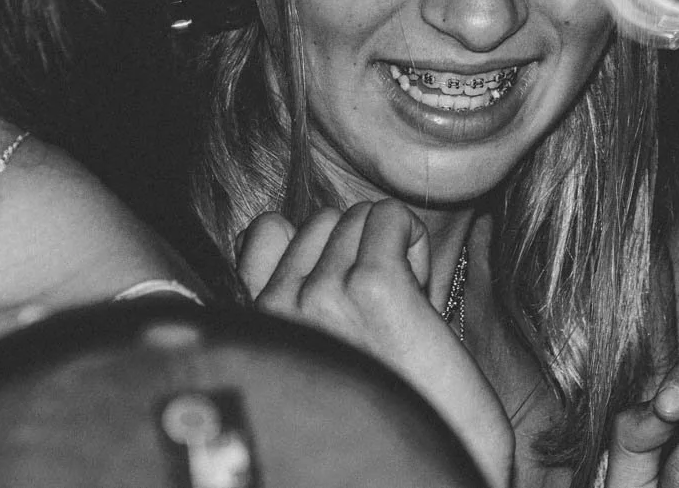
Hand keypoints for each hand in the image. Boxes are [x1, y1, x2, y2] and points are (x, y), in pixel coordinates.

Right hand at [238, 201, 512, 487]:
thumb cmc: (379, 410)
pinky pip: (392, 218)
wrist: (418, 467)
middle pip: (324, 219)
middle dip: (361, 249)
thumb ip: (287, 294)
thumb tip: (278, 223)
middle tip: (382, 311)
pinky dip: (416, 244)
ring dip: (393, 250)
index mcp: (257, 326)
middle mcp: (277, 309)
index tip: (346, 290)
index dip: (320, 246)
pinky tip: (420, 297)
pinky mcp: (374, 287)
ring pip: (361, 216)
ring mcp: (321, 296)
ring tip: (401, 312)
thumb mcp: (314, 349)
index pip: (266, 230)